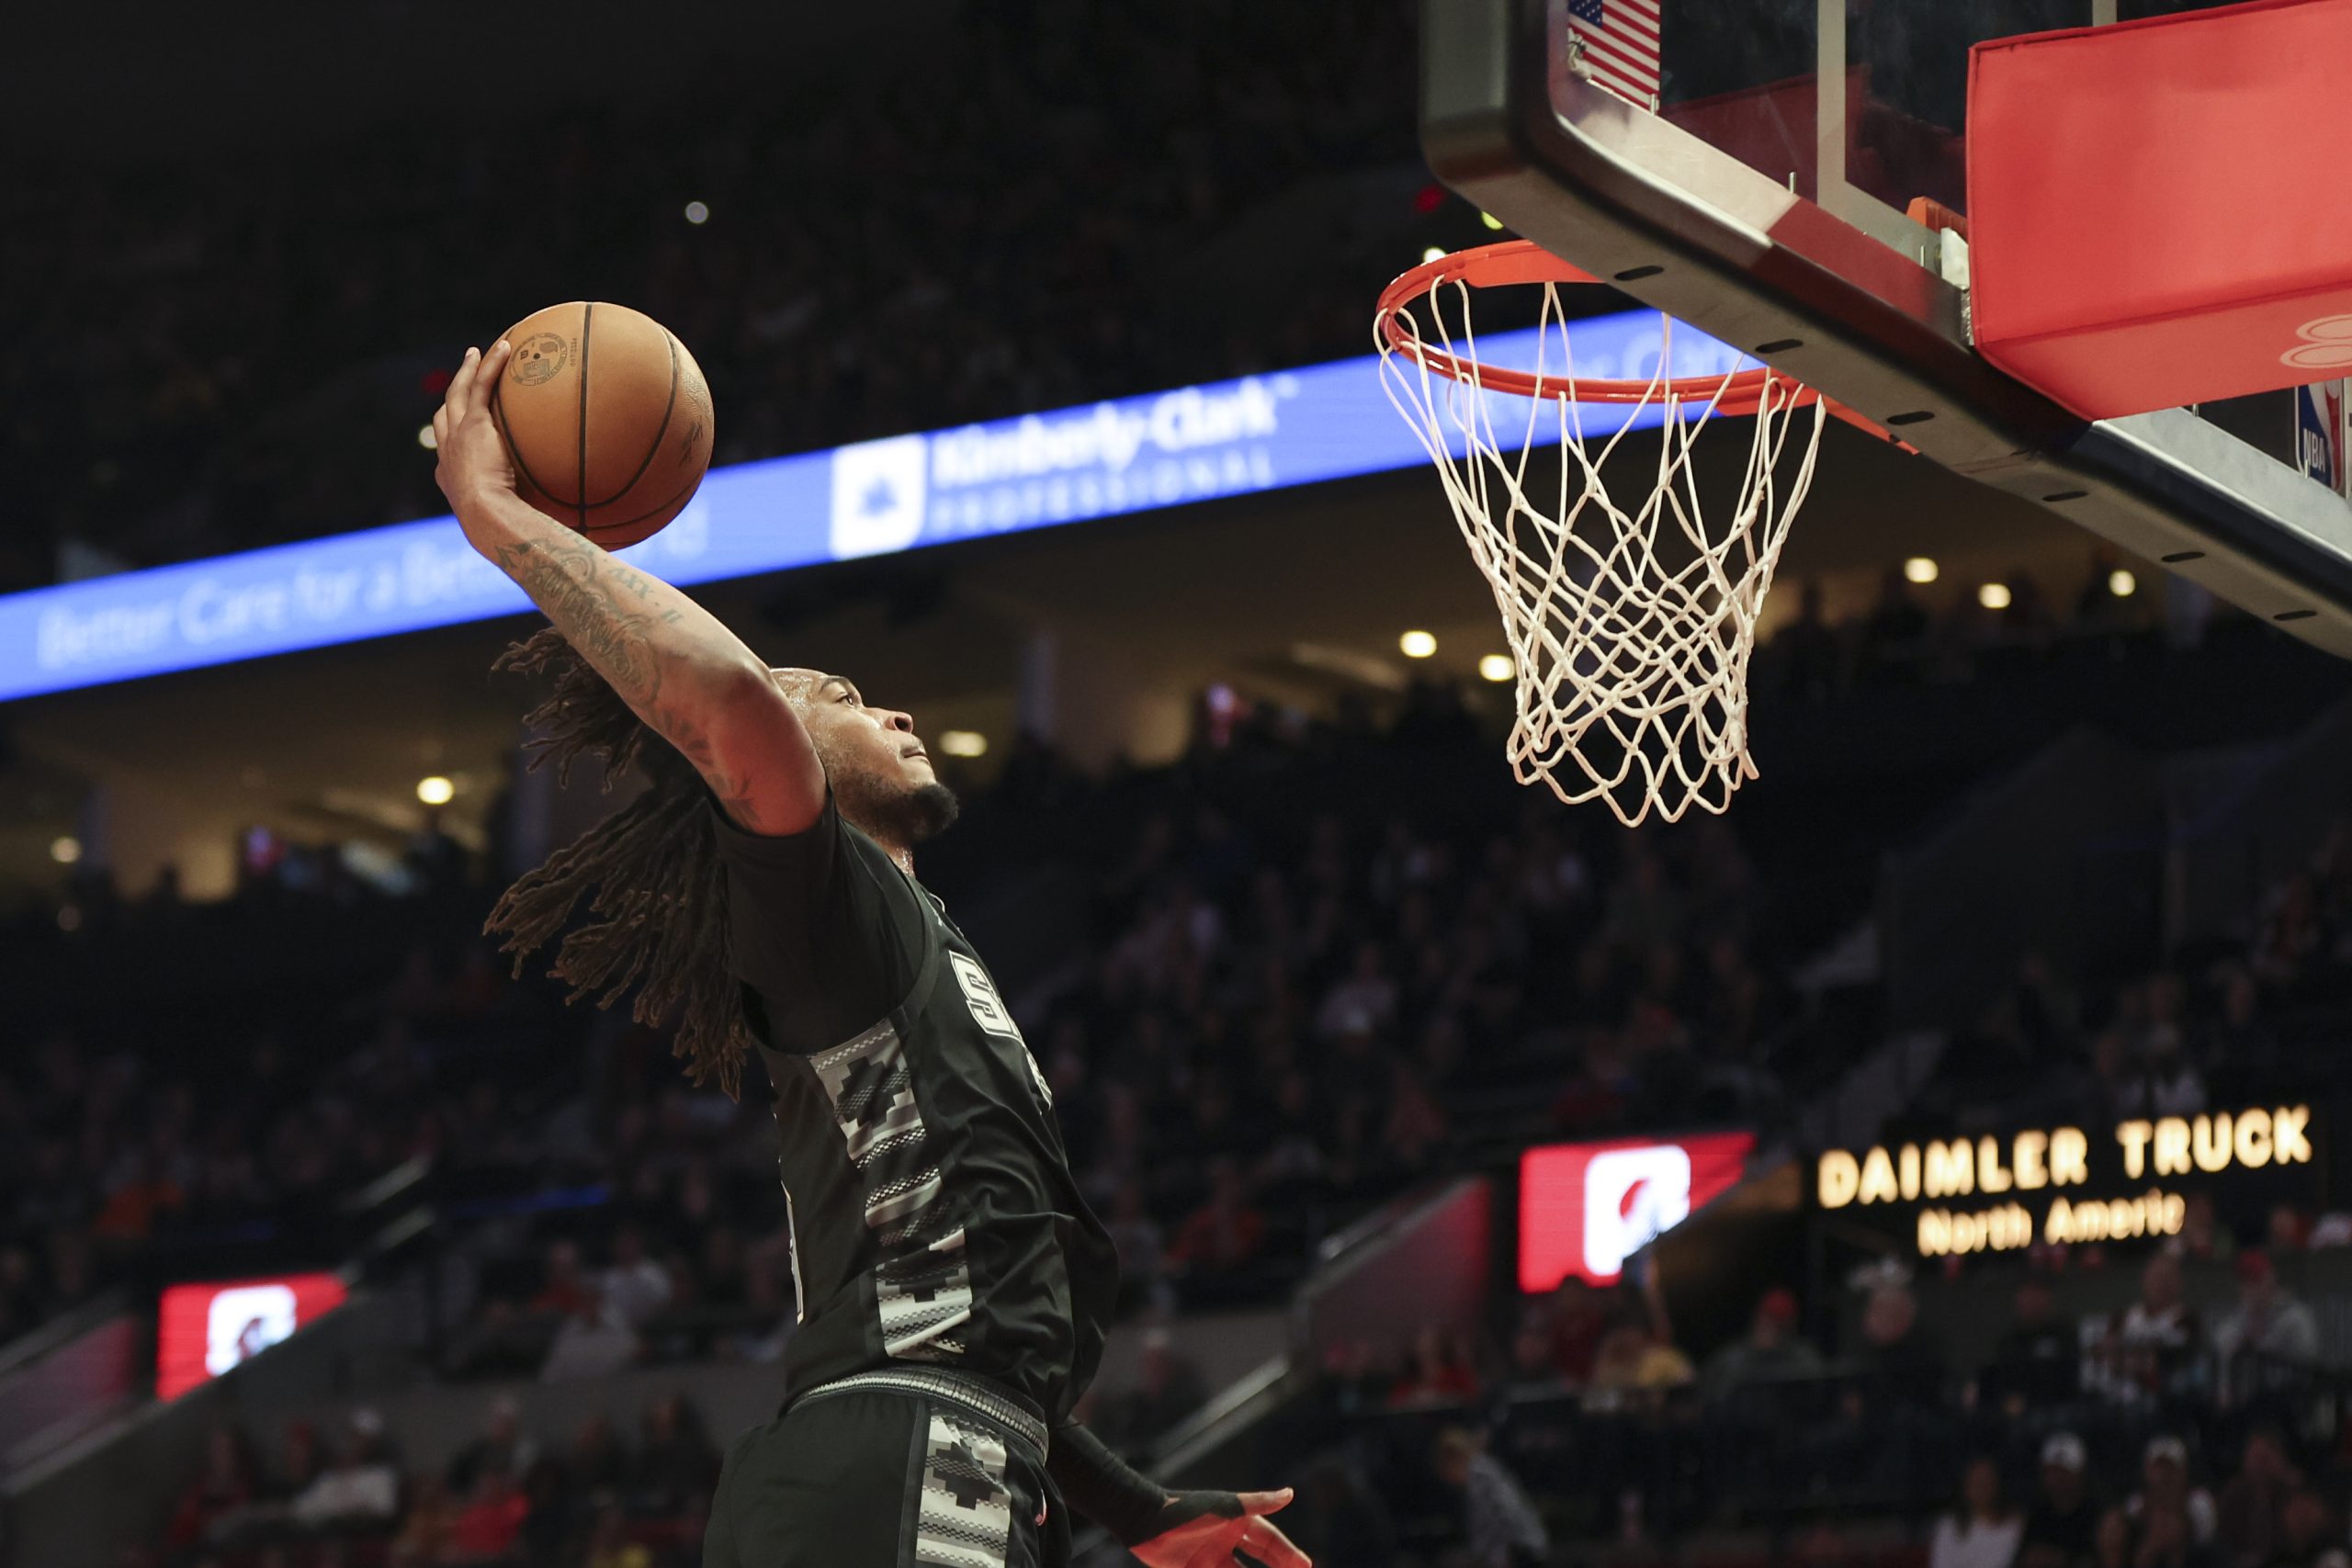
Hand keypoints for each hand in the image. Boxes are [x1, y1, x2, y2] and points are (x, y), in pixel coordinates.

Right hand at [431, 341, 516, 537]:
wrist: (488, 517)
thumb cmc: (501, 529)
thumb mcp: (510, 521)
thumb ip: (527, 516)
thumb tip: (557, 530)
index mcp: (450, 477)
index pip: (447, 450)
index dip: (450, 436)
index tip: (458, 429)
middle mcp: (447, 453)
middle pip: (444, 415)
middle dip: (452, 396)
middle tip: (460, 378)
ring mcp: (456, 436)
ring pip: (458, 393)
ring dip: (468, 371)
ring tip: (477, 353)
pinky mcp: (473, 424)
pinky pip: (482, 385)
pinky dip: (491, 365)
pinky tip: (505, 347)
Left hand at [1131, 1489, 1309, 1567]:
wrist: (1145, 1522)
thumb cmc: (1187, 1510)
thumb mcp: (1225, 1508)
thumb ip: (1257, 1504)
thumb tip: (1290, 1494)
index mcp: (1237, 1522)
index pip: (1269, 1541)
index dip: (1288, 1554)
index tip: (1307, 1566)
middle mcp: (1227, 1541)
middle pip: (1260, 1559)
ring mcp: (1211, 1558)